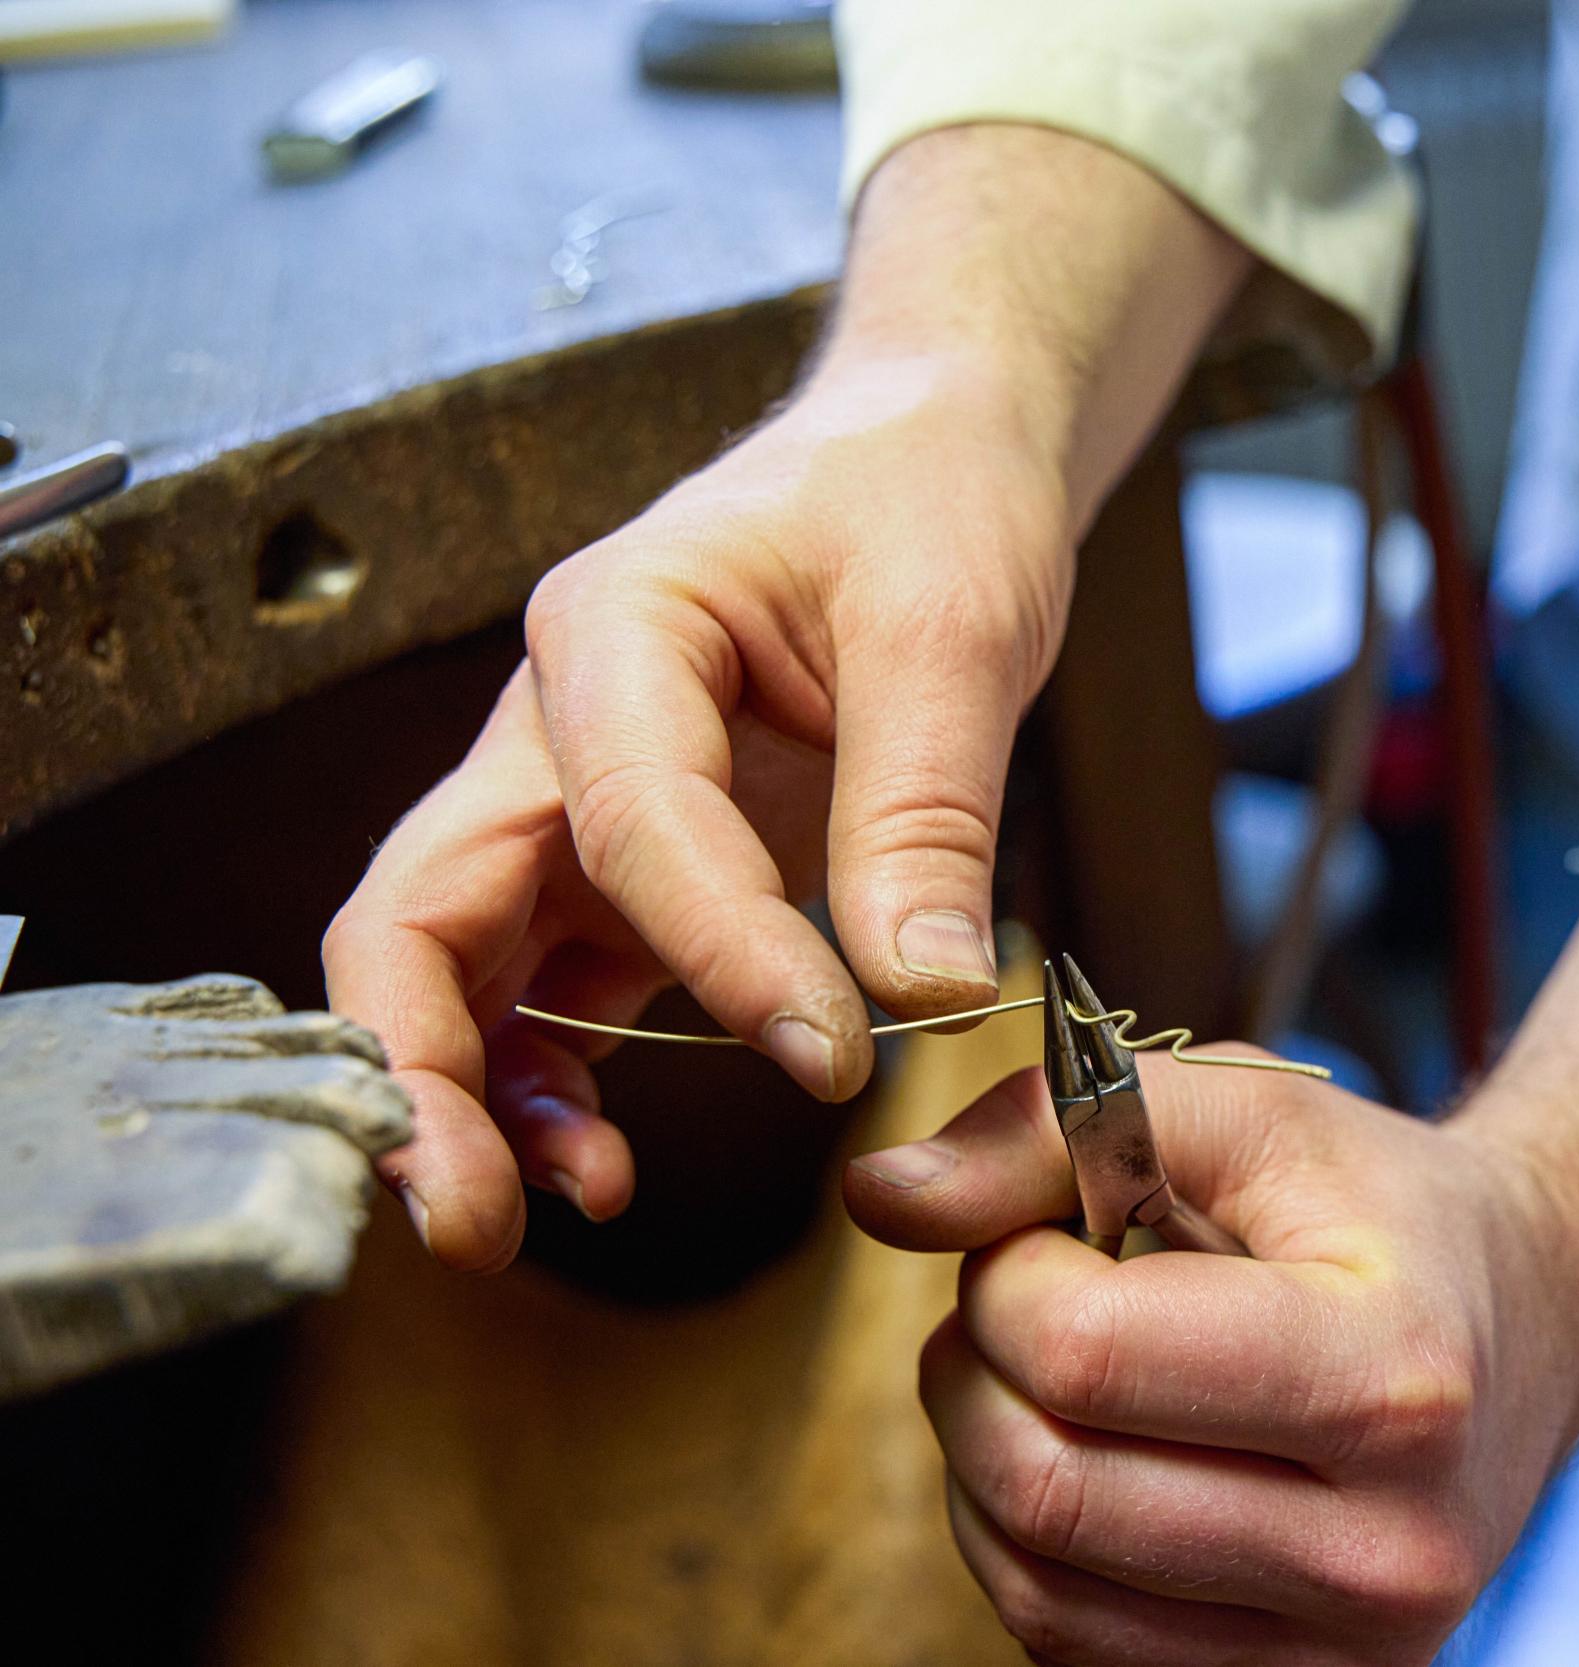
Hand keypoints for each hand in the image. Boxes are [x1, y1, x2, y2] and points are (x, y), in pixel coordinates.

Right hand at [323, 361, 1072, 1268]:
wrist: (927, 458)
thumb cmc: (927, 501)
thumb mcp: (955, 627)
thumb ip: (927, 809)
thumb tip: (920, 995)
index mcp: (621, 629)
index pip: (630, 820)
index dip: (716, 954)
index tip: (830, 1051)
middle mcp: (562, 724)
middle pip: (427, 905)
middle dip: (430, 1068)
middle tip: (481, 1217)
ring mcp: (578, 800)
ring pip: (460, 962)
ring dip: (472, 1094)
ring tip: (537, 1215)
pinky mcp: (626, 866)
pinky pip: (550, 985)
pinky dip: (551, 1079)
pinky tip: (601, 1158)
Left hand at [844, 1056, 1578, 1664]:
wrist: (1528, 1323)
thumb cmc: (1375, 1206)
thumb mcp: (1243, 1110)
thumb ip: (1055, 1127)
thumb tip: (876, 1199)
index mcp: (1392, 1379)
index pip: (1083, 1357)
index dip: (1006, 1273)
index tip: (1047, 1231)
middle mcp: (1388, 1552)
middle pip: (1045, 1489)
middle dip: (978, 1369)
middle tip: (1024, 1297)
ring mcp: (1349, 1654)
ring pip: (1035, 1595)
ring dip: (985, 1462)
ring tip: (1049, 1372)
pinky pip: (1072, 1652)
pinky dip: (1034, 1547)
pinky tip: (1086, 1454)